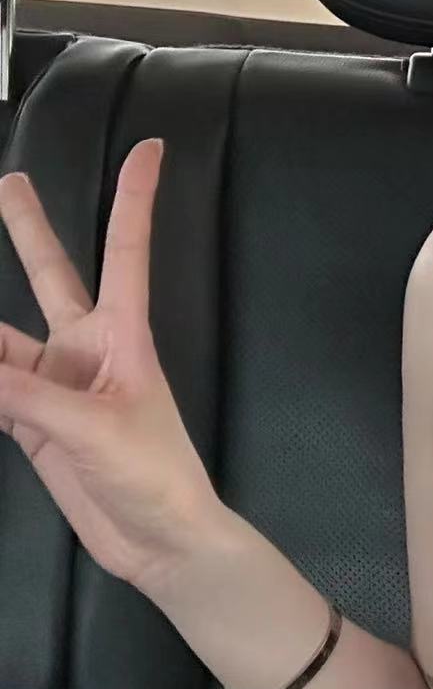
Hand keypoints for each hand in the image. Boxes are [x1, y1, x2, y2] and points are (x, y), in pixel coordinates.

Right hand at [0, 138, 223, 591]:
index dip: (134, 197)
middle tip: (8, 183)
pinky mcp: (33, 425)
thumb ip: (22, 394)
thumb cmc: (155, 476)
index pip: (127, 250)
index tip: (151, 147)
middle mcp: (88, 350)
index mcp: (124, 335)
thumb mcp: (92, 428)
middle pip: (51, 275)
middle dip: (27, 229)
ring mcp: (57, 386)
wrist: (162, 541)